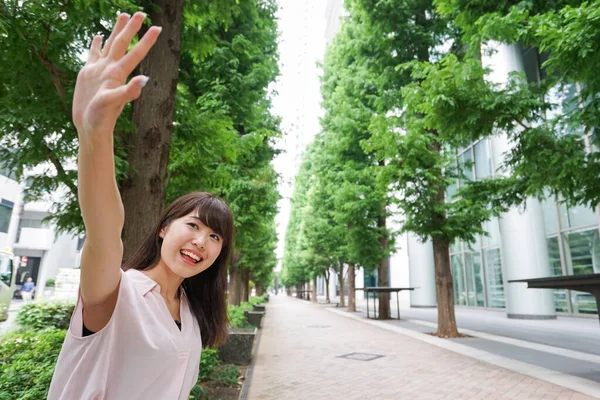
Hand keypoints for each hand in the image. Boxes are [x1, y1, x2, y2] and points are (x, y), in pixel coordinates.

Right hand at [72, 12, 161, 137]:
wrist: (89, 126)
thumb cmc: (101, 117)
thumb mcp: (114, 103)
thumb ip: (128, 92)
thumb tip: (144, 80)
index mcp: (118, 73)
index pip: (135, 53)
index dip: (146, 41)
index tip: (158, 28)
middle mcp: (110, 68)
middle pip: (122, 43)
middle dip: (132, 28)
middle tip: (142, 13)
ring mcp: (100, 70)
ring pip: (110, 45)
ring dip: (117, 30)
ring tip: (123, 15)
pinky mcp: (88, 74)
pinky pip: (93, 55)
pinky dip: (96, 44)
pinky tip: (97, 36)